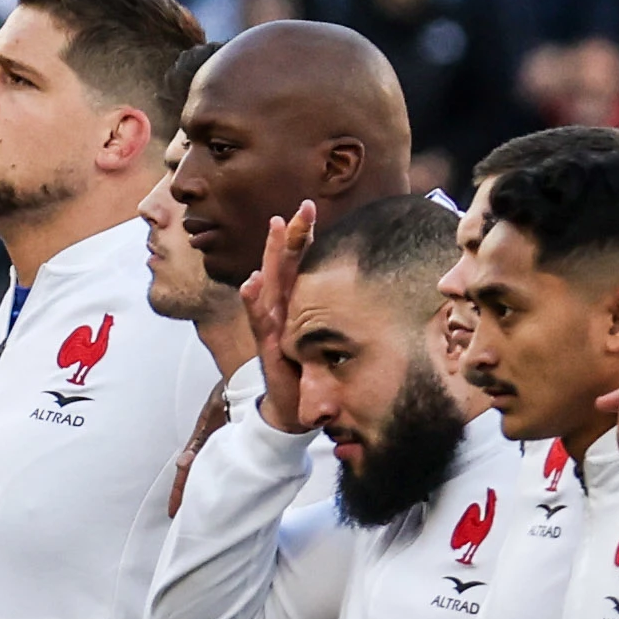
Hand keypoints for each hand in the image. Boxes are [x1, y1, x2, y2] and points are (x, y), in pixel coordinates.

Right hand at [239, 197, 319, 426]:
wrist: (292, 410)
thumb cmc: (309, 375)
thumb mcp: (326, 342)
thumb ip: (335, 322)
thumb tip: (368, 301)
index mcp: (294, 305)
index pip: (298, 264)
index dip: (303, 236)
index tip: (309, 208)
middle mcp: (280, 309)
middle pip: (284, 265)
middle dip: (292, 235)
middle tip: (302, 207)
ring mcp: (272, 325)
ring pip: (271, 283)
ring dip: (272, 255)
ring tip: (275, 228)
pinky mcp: (268, 346)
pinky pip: (260, 321)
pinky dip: (253, 302)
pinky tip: (251, 283)